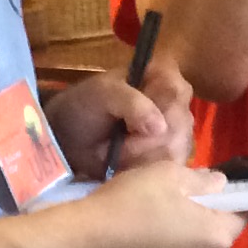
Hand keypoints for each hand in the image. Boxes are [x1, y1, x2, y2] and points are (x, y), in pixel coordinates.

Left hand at [46, 62, 195, 177]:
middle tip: (117, 143)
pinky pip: (171, 168)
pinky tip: (129, 165)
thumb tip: (160, 127)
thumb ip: (132, 104)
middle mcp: (178, 102)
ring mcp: (178, 131)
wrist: (68, 137)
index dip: (156, 115)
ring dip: (142, 158)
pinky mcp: (173, 155)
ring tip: (118, 153)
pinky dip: (146, 170)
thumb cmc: (84, 106)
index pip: (177, 95)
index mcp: (164, 76)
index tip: (127, 125)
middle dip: (144, 143)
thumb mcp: (102, 94)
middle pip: (179, 128)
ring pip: (176, 151)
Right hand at [46, 157, 241, 247]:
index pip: (245, 212)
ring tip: (157, 214)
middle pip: (219, 232)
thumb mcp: (171, 174)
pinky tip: (143, 235)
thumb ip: (205, 180)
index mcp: (218, 237)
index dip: (237, 195)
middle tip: (179, 194)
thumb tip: (219, 185)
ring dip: (186, 232)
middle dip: (207, 213)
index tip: (222, 183)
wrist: (82, 242)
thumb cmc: (130, 202)